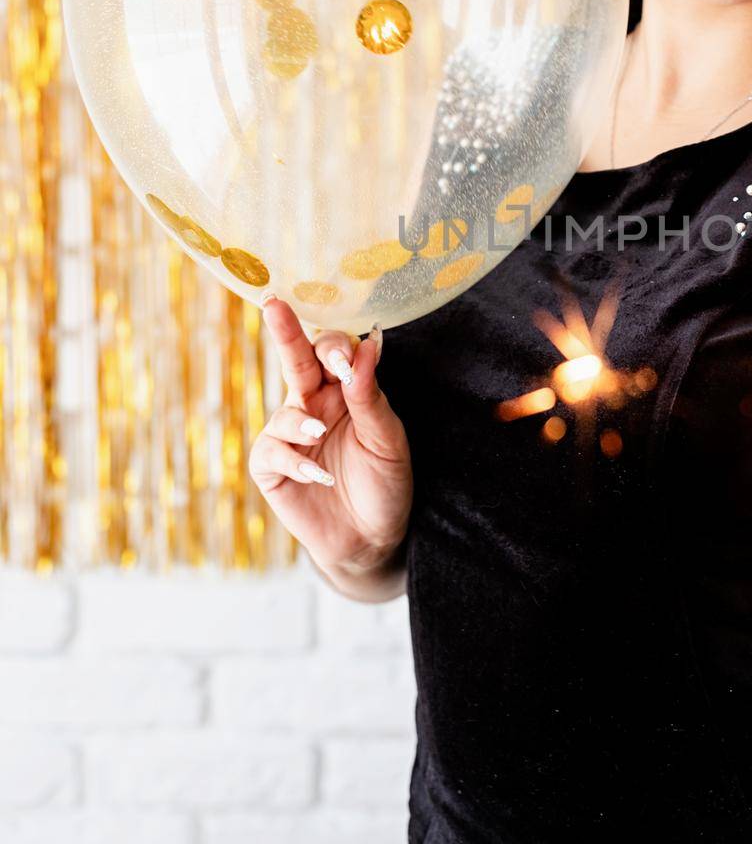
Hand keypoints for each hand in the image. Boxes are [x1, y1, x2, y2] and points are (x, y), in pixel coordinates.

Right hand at [249, 297, 413, 573]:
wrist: (373, 539)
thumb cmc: (385, 484)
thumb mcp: (388, 440)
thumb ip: (371, 397)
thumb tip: (368, 345)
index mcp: (345, 391)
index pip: (334, 353)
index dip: (337, 349)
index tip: (348, 359)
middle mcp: (313, 405)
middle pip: (296, 361)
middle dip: (285, 331)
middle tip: (274, 304)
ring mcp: (290, 436)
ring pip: (283, 411)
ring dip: (299, 421)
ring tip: (318, 435)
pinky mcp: (271, 468)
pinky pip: (271, 452)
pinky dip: (293, 460)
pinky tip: (316, 475)